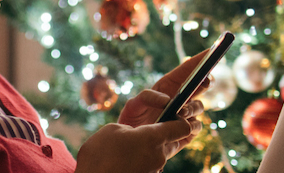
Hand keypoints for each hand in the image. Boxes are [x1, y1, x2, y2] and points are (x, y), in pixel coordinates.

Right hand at [74, 100, 204, 172]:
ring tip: (128, 149)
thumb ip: (132, 128)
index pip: (183, 127)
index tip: (169, 117)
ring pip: (160, 154)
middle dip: (161, 135)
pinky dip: (142, 161)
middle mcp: (159, 156)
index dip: (179, 120)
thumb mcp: (113, 129)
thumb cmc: (99, 155)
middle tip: (141, 133)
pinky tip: (125, 161)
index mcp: (152, 138)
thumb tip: (137, 134)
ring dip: (149, 149)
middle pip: (172, 141)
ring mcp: (154, 170)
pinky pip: (150, 165)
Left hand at [119, 48, 212, 126]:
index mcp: (169, 86)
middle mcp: (181, 99)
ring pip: (200, 107)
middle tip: (203, 81)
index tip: (211, 52)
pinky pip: (196, 126)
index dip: (200, 60)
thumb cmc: (132, 121)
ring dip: (192, 107)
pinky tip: (181, 127)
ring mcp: (186, 115)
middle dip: (205, 81)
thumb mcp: (133, 105)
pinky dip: (191, 125)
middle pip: (201, 85)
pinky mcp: (187, 132)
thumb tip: (168, 100)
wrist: (132, 145)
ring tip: (180, 112)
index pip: (187, 70)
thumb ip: (146, 97)